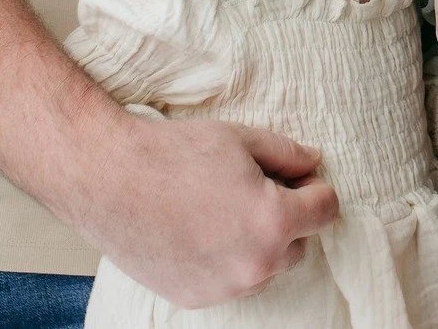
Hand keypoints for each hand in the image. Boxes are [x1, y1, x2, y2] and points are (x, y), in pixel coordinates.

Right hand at [72, 112, 338, 309]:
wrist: (110, 181)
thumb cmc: (177, 155)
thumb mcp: (244, 139)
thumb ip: (289, 154)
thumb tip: (314, 162)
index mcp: (274, 223)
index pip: (326, 210)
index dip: (315, 186)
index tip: (297, 176)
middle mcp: (254, 265)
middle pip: (299, 243)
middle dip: (288, 216)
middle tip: (255, 187)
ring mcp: (223, 288)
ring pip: (266, 267)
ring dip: (259, 242)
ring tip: (224, 208)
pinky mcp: (194, 298)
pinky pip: (232, 281)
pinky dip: (229, 259)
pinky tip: (203, 230)